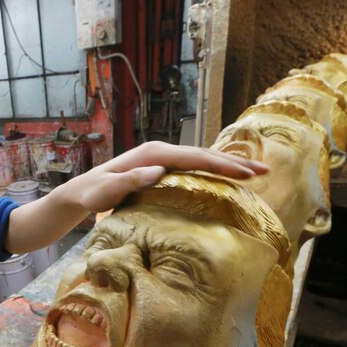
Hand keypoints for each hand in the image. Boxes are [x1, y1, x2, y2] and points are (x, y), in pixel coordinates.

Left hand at [66, 141, 268, 213]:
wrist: (80, 192)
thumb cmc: (92, 194)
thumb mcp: (106, 191)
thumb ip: (130, 181)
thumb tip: (159, 171)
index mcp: (152, 154)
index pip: (194, 158)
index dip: (222, 165)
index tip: (247, 173)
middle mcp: (160, 152)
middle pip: (204, 156)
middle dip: (235, 163)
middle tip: (265, 172)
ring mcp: (161, 159)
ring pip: (201, 160)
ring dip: (228, 166)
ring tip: (255, 174)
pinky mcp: (160, 168)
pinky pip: (193, 168)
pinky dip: (213, 172)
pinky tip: (227, 178)